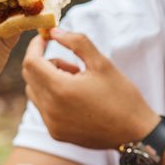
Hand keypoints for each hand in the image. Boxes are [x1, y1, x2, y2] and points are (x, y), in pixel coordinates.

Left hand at [22, 30, 158, 148]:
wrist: (135, 133)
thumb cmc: (122, 96)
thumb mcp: (102, 63)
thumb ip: (76, 42)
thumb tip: (54, 31)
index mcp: (61, 90)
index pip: (31, 62)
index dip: (35, 46)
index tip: (45, 38)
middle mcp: (51, 109)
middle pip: (29, 76)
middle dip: (44, 62)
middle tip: (71, 64)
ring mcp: (52, 124)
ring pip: (34, 92)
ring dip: (48, 80)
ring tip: (77, 82)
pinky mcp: (56, 133)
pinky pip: (43, 108)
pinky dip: (52, 97)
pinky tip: (77, 99)